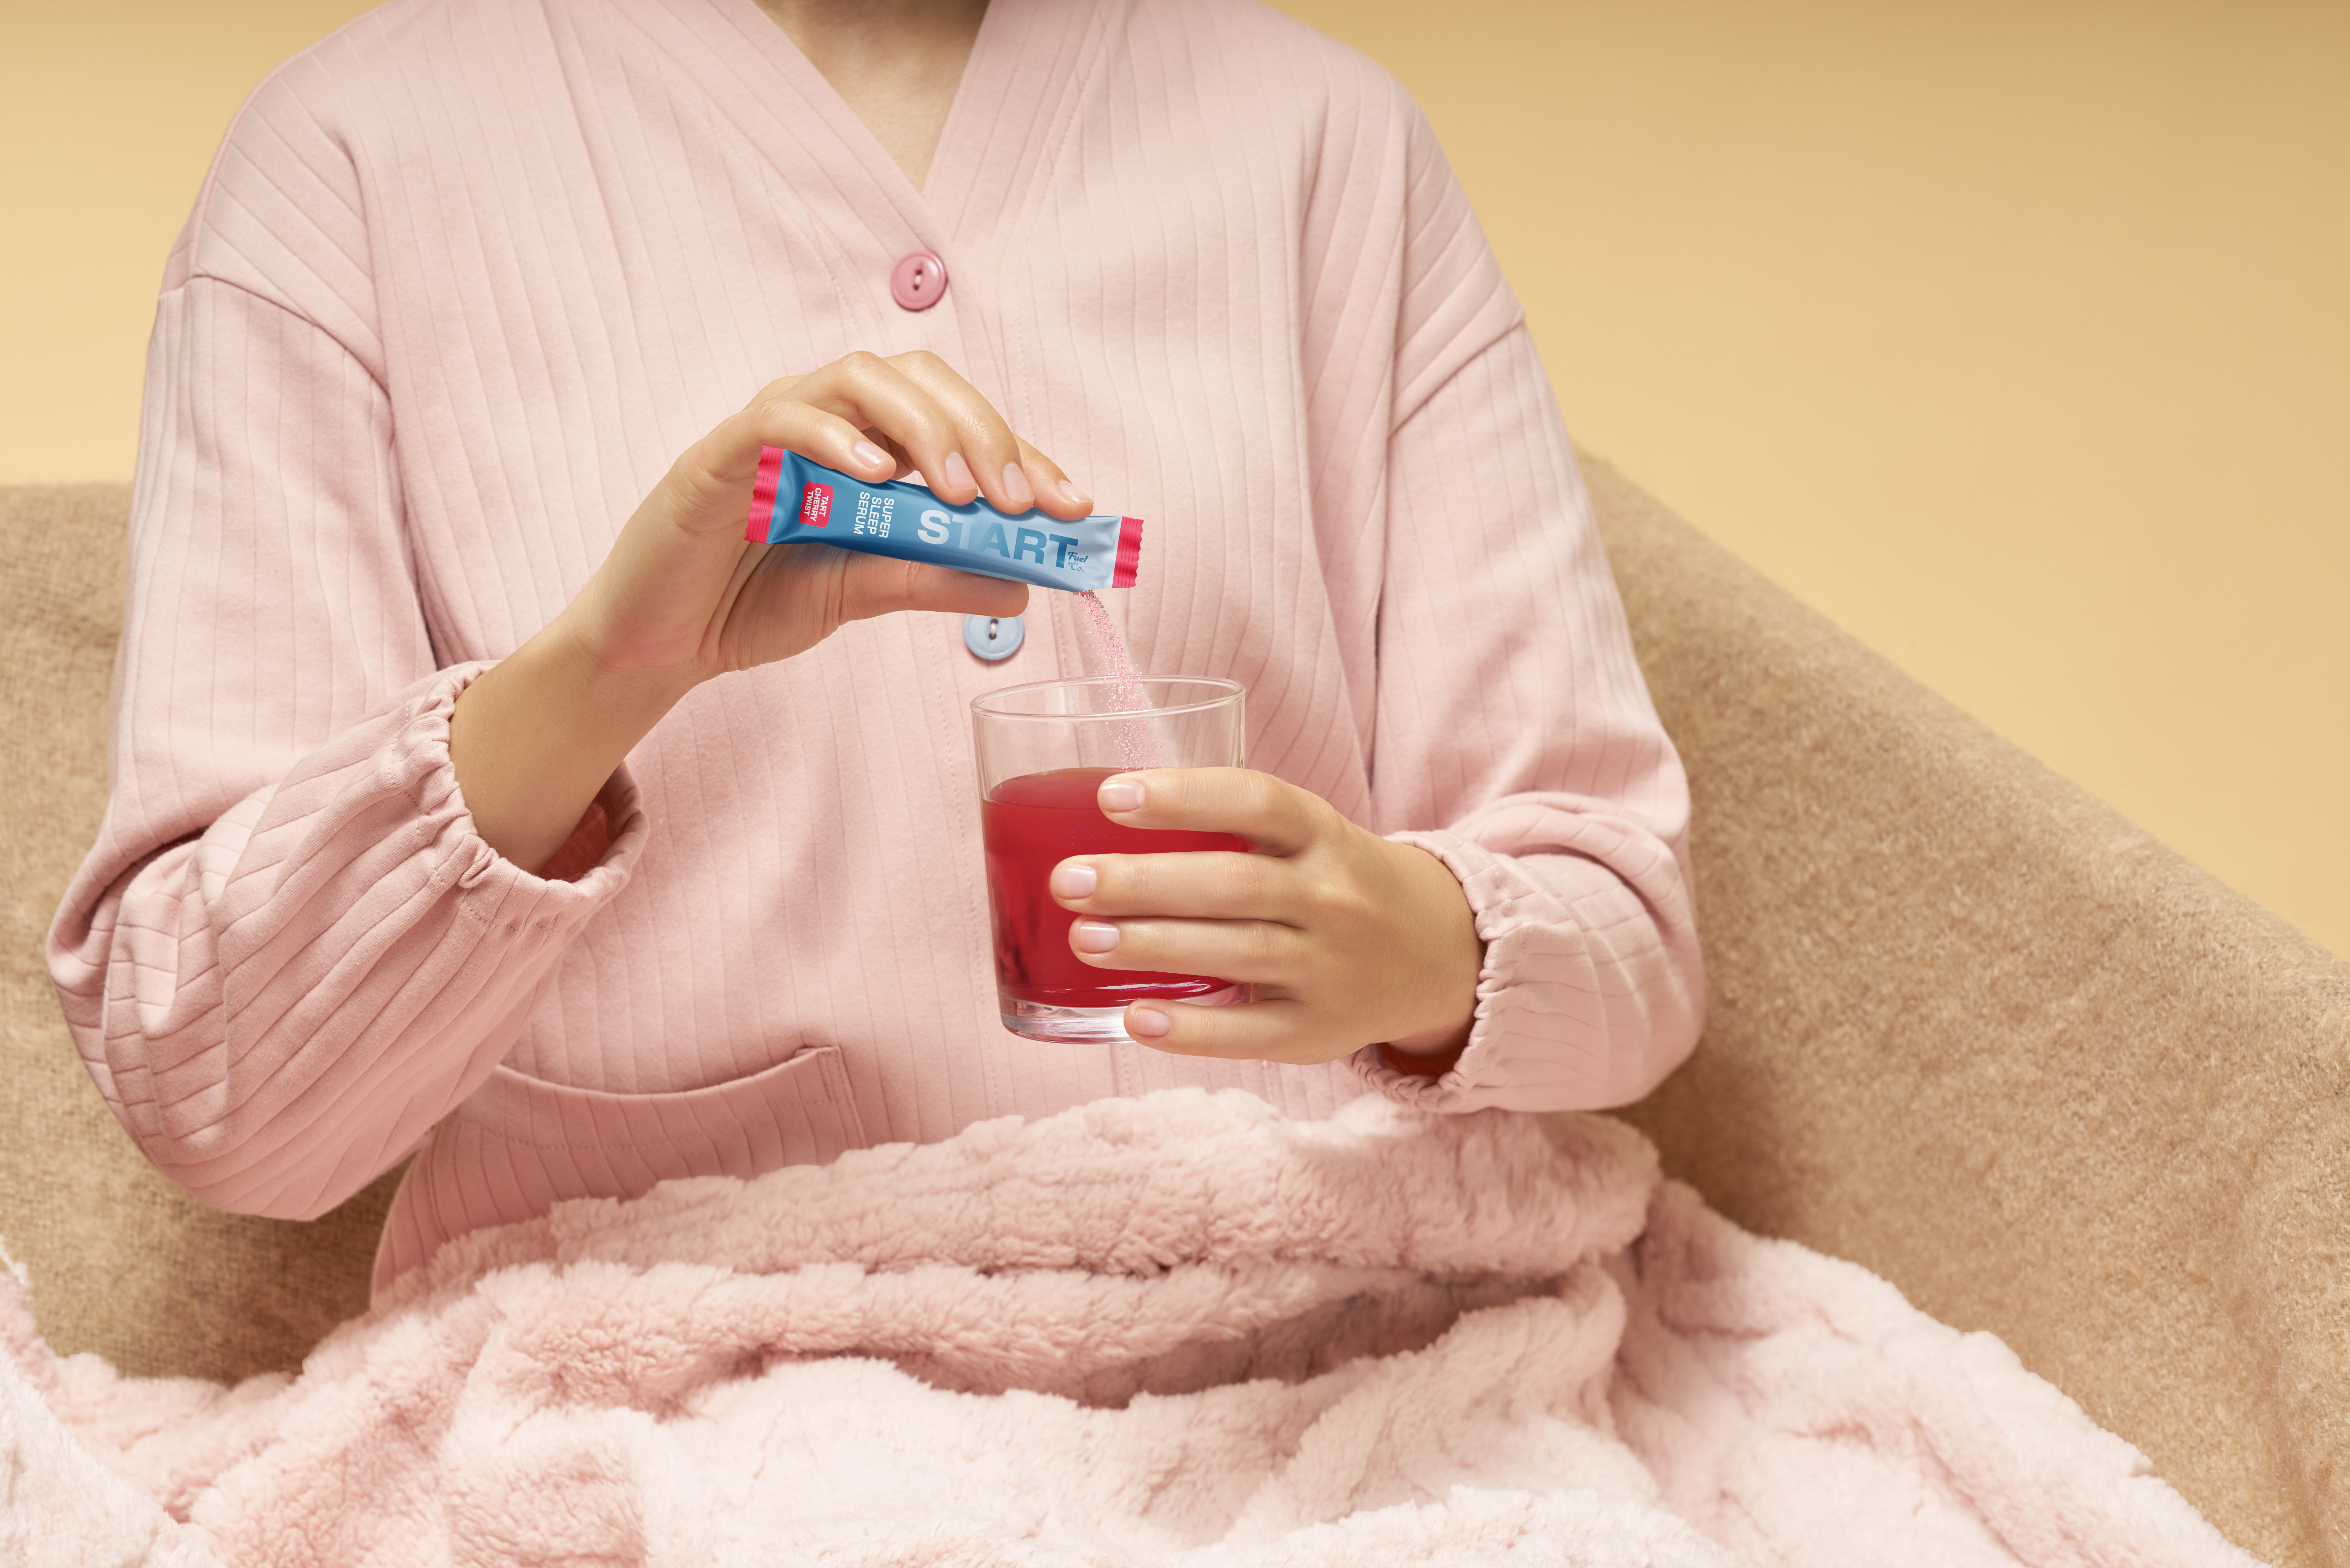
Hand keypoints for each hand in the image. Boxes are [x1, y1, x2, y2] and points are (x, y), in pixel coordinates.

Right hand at [453, 350, 1090, 872]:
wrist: (662, 643)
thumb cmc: (753, 602)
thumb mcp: (863, 593)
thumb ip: (935, 580)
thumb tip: (1025, 583)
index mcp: (866, 447)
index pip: (958, 423)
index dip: (1022, 455)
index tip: (1073, 506)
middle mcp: (826, 421)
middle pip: (919, 379)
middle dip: (984, 432)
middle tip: (1020, 500)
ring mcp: (772, 429)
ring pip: (859, 380)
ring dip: (924, 429)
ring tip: (961, 492)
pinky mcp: (720, 454)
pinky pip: (781, 417)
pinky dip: (835, 437)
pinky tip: (877, 476)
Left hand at [1048, 769, 1483, 1065]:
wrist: (1437, 954)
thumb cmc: (1337, 883)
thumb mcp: (1309, 837)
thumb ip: (1230, 827)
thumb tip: (1104, 818)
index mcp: (1325, 835)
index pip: (1257, 802)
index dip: (1183, 796)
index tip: (1110, 796)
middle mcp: (1334, 899)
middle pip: (1234, 884)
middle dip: (1144, 882)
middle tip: (1069, 880)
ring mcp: (1330, 969)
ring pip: (1237, 954)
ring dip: (1152, 947)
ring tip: (1082, 938)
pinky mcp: (1318, 1031)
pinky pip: (1247, 1034)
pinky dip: (1188, 1029)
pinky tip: (1133, 1018)